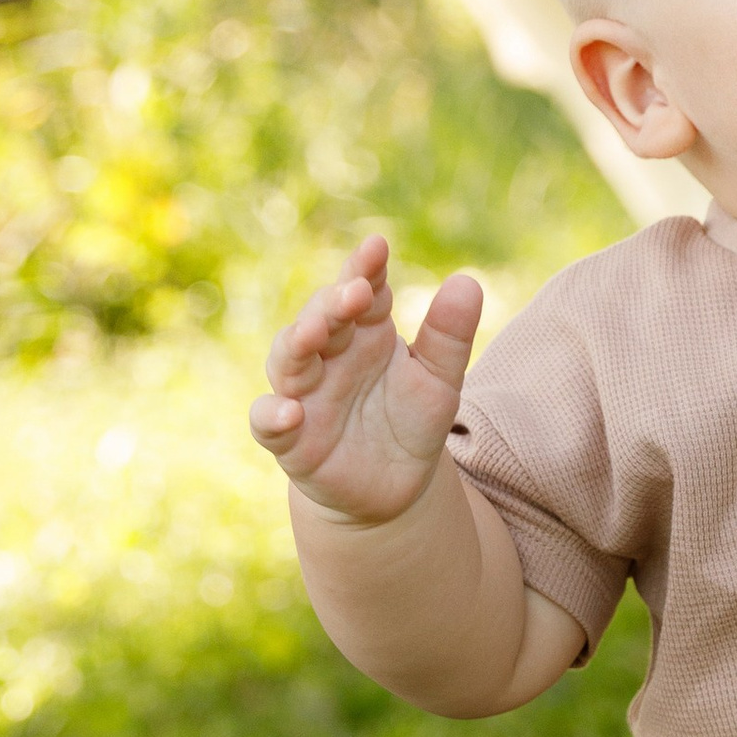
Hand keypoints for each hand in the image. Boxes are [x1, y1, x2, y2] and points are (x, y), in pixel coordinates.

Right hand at [249, 239, 481, 524]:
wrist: (396, 489)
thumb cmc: (412, 424)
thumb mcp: (440, 381)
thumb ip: (450, 335)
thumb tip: (468, 281)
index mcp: (367, 332)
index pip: (362, 290)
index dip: (365, 269)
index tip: (377, 248)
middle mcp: (329, 355)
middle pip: (321, 317)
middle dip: (334, 302)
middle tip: (355, 290)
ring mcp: (305, 394)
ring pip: (287, 359)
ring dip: (296, 343)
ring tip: (314, 331)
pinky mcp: (290, 438)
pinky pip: (267, 422)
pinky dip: (271, 415)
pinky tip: (290, 412)